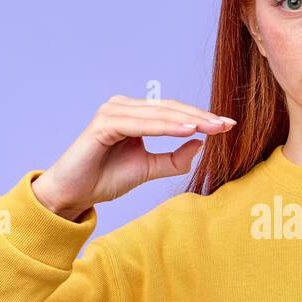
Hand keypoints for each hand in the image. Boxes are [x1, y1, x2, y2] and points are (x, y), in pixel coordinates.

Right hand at [31, 96, 235, 219]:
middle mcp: (123, 107)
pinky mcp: (103, 124)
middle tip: (226, 124)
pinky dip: (164, 127)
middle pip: (169, 108)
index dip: (201, 117)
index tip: (228, 125)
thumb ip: (174, 159)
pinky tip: (186, 130)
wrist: (74, 194)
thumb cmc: (106, 179)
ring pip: (158, 114)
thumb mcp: (149, 169)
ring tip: (212, 126)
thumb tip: (200, 144)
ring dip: (186, 119)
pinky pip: (140, 123)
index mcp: (134, 114)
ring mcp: (112, 112)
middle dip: (200, 116)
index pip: (173, 112)